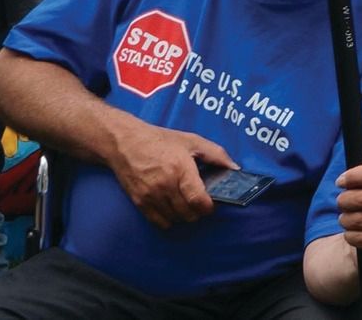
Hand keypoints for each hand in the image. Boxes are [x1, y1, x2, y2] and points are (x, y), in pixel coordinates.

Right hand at [106, 122, 232, 229]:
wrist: (126, 143)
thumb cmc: (161, 140)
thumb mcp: (192, 141)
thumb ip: (216, 154)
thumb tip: (235, 168)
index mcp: (181, 169)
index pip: (198, 200)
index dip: (208, 207)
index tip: (212, 205)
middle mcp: (165, 185)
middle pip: (187, 213)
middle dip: (198, 212)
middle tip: (200, 203)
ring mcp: (150, 196)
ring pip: (174, 219)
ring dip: (184, 216)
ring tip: (186, 204)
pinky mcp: (139, 202)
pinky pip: (158, 222)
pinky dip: (168, 220)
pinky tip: (172, 208)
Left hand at [333, 164, 361, 259]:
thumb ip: (360, 183)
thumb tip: (343, 180)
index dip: (355, 176)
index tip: (340, 182)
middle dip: (344, 200)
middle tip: (341, 204)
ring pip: (358, 219)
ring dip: (345, 220)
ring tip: (346, 220)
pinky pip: (359, 238)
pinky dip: (349, 236)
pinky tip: (352, 234)